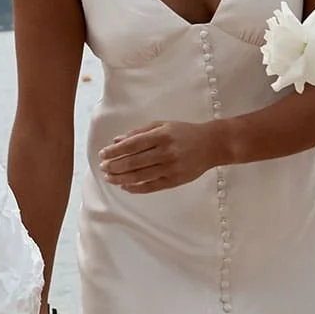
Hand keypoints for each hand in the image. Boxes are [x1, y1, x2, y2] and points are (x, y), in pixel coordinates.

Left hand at [99, 120, 222, 193]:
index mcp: (161, 135)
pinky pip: (151, 187)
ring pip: (140, 176)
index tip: (103, 154)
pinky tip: (125, 186)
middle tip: (103, 167)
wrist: (211, 144)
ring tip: (109, 178)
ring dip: (121, 178)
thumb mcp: (162, 125)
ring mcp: (170, 168)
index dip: (114, 151)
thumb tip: (116, 141)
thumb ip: (139, 132)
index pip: (131, 145)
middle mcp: (165, 152)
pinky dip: (136, 188)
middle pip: (133, 162)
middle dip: (114, 166)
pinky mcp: (175, 180)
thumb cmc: (184, 133)